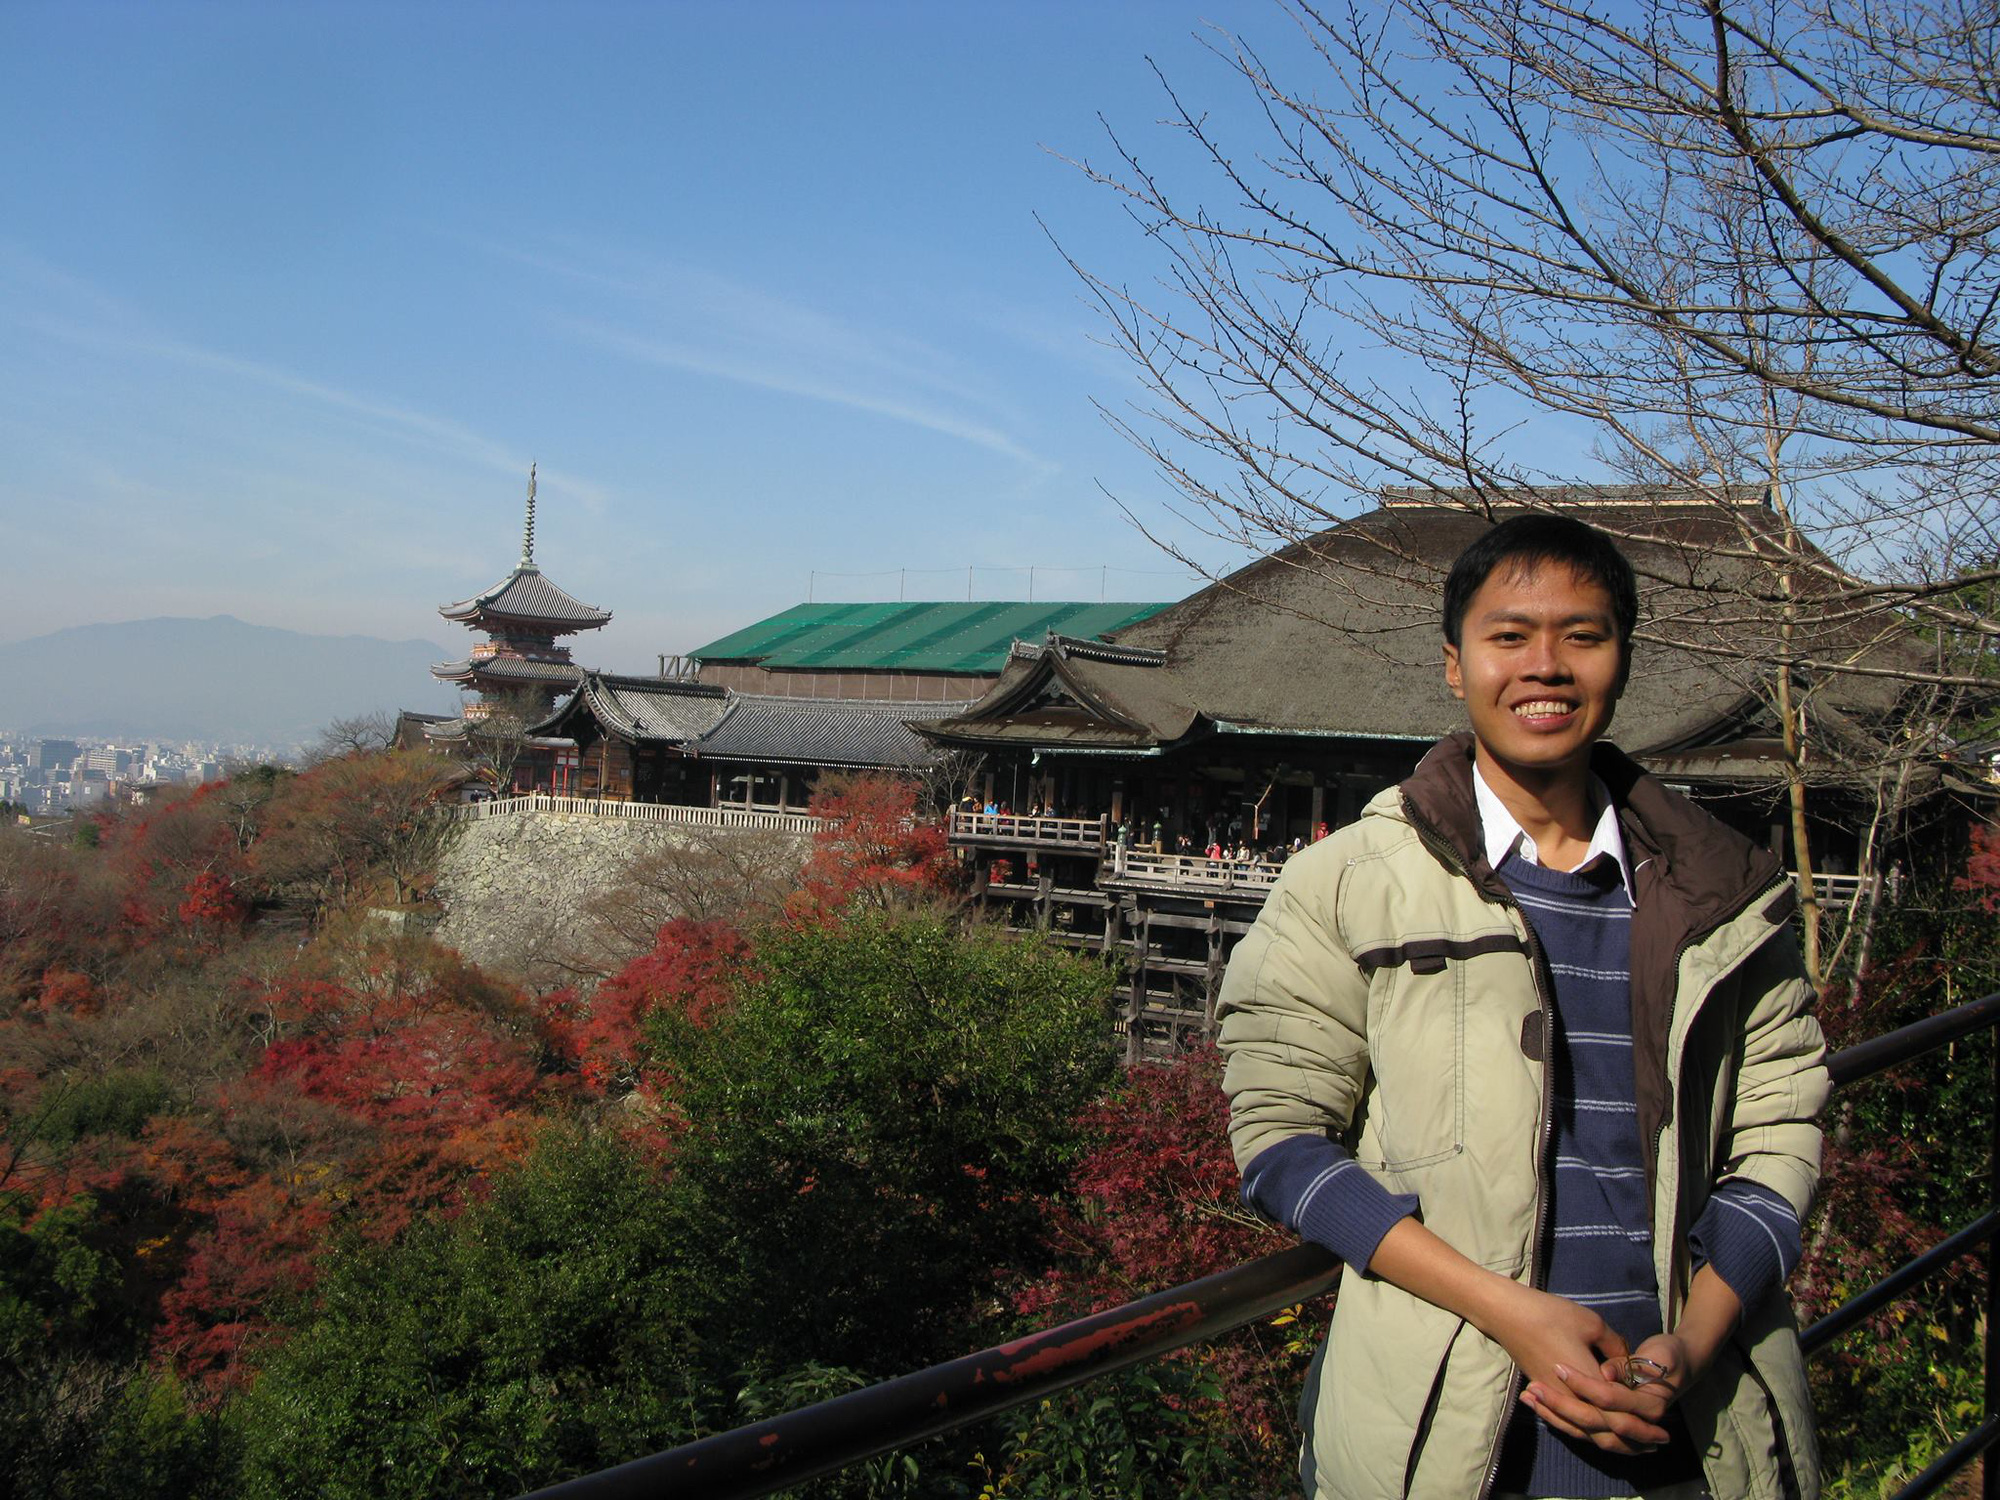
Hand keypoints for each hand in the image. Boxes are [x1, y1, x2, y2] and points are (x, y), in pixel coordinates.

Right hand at [1475, 1284, 1670, 1453]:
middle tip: (1658, 1445)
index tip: (1664, 1428)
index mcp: (1589, 1381)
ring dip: (1612, 1442)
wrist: (1508, 1314)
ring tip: (1634, 1447)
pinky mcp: (1546, 1395)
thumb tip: (1626, 1364)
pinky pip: (1569, 1425)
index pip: (1621, 1413)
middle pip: (1606, 1431)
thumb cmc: (1551, 1315)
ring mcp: (1556, 1399)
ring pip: (1586, 1433)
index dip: (1643, 1424)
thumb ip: (1616, 1348)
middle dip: (1634, 1440)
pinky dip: (1587, 1433)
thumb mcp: (1591, 1324)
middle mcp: (1572, 1398)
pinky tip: (1596, 1433)